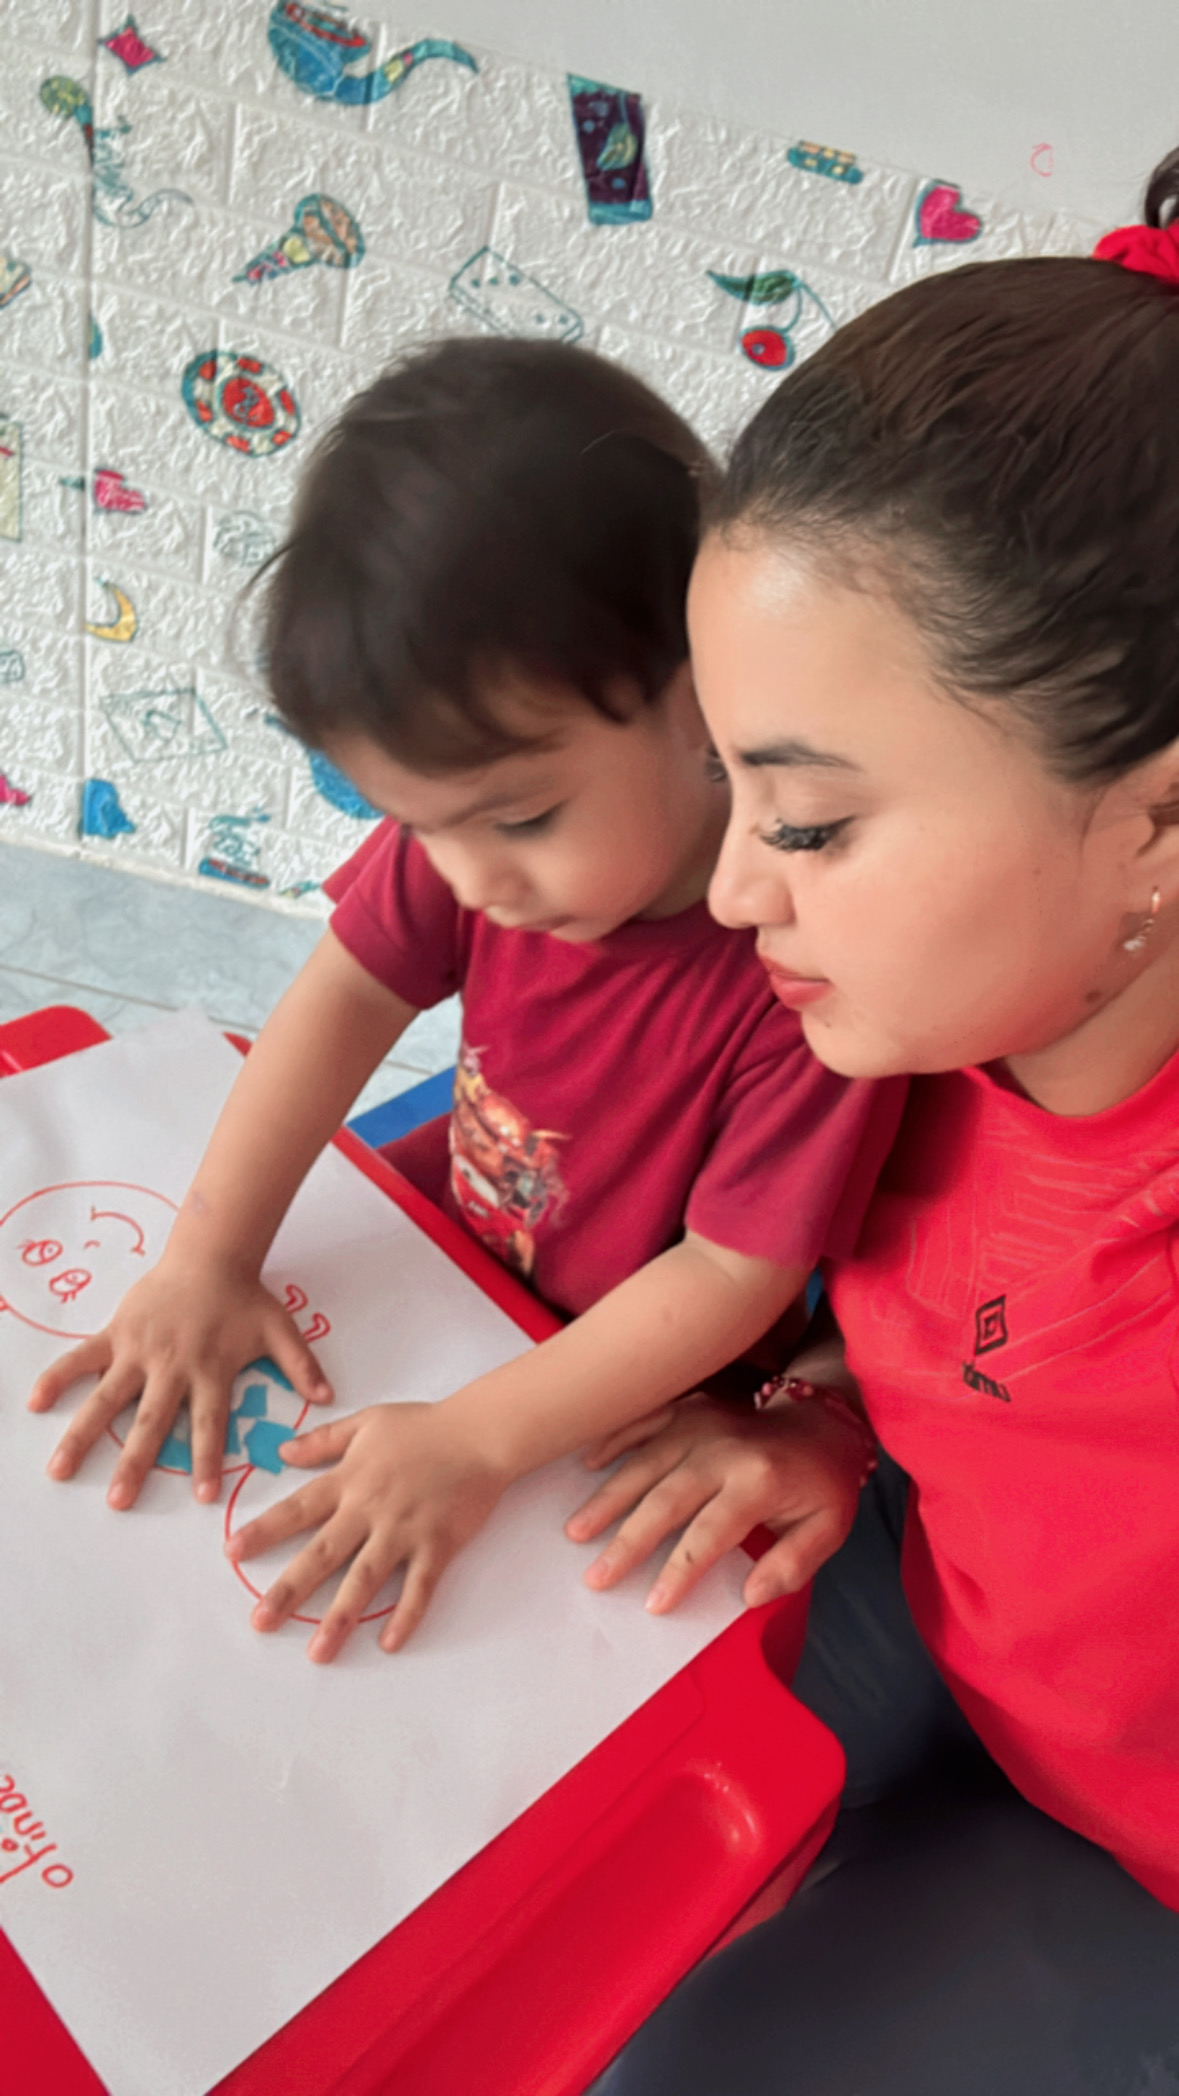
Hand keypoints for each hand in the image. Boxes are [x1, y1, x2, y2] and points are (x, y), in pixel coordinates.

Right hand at [28, 1259, 330, 1507]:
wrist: (210, 1253)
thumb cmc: (244, 1297)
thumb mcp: (280, 1330)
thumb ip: (300, 1365)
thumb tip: (329, 1396)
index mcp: (211, 1371)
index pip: (208, 1424)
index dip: (205, 1459)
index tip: (200, 1496)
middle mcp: (172, 1367)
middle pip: (151, 1422)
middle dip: (135, 1464)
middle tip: (118, 1501)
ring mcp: (139, 1351)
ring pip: (106, 1399)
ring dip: (83, 1435)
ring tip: (61, 1469)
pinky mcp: (116, 1334)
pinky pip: (81, 1359)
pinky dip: (59, 1377)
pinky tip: (35, 1401)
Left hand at [224, 1403, 508, 1660]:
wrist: (480, 1433)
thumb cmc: (424, 1425)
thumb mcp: (367, 1422)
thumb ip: (324, 1439)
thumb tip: (284, 1452)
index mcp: (350, 1480)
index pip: (298, 1509)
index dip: (264, 1531)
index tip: (232, 1554)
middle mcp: (370, 1510)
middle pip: (322, 1554)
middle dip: (289, 1589)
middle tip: (260, 1622)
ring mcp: (403, 1531)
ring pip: (365, 1579)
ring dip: (340, 1617)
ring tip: (317, 1652)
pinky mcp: (437, 1545)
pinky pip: (419, 1587)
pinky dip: (406, 1615)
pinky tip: (390, 1643)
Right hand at [566, 1392, 866, 1613]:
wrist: (822, 1421)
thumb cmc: (821, 1484)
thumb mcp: (828, 1529)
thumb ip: (793, 1565)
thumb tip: (751, 1595)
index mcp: (760, 1480)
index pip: (711, 1532)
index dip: (680, 1570)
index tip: (653, 1604)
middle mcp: (724, 1448)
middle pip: (666, 1498)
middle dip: (628, 1541)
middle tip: (596, 1577)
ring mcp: (702, 1423)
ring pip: (645, 1462)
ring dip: (608, 1497)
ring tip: (576, 1531)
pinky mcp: (689, 1409)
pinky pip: (644, 1422)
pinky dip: (614, 1440)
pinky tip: (587, 1464)